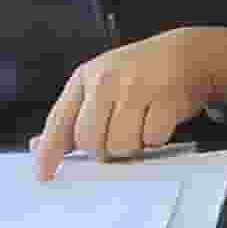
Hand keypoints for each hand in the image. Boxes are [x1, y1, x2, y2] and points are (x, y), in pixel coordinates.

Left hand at [33, 27, 226, 178]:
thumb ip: (72, 117)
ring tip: (141, 124)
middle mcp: (107, 79)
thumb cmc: (141, 73)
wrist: (188, 53)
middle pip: (90, 141)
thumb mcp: (101, 85)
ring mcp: (137, 87)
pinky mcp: (165, 98)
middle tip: (118, 135)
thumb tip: (39, 146)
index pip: (60, 120)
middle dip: (103, 148)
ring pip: (120, 145)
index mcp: (86, 77)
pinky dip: (157, 137)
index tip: (44, 174)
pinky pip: (152, 139)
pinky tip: (159, 118)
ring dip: (132, 145)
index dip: (50, 151)